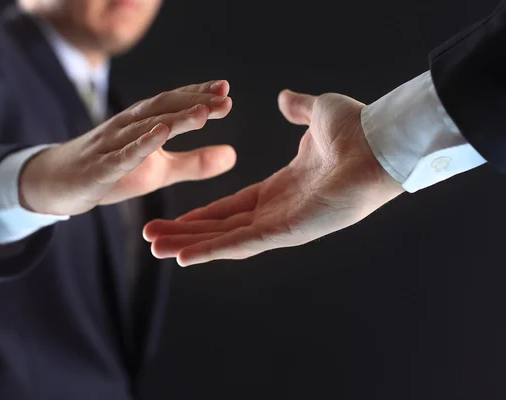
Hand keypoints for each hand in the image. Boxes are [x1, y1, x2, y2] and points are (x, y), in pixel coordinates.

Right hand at [19, 80, 234, 214]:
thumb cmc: (112, 171)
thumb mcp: (159, 171)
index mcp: (142, 123)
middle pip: (163, 108)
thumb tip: (233, 155)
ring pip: (146, 127)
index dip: (198, 96)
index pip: (173, 104)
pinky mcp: (100, 168)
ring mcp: (111, 145)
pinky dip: (142, 144)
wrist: (58, 184)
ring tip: (203, 112)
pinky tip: (161, 134)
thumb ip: (194, 163)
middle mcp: (127, 126)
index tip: (226, 91)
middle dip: (194, 101)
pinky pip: (123, 155)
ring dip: (175, 118)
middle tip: (224, 98)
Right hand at [143, 90, 404, 265]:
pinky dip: (213, 252)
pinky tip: (184, 258)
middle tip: (151, 239)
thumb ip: (297, 107)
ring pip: (227, 240)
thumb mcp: (318, 112)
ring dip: (190, 245)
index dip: (201, 215)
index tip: (173, 219)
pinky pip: (244, 244)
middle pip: (222, 227)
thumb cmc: (358, 129)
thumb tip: (285, 98)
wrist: (382, 141)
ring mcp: (284, 224)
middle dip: (186, 234)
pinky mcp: (289, 231)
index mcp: (283, 188)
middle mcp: (279, 211)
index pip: (232, 206)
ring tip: (155, 249)